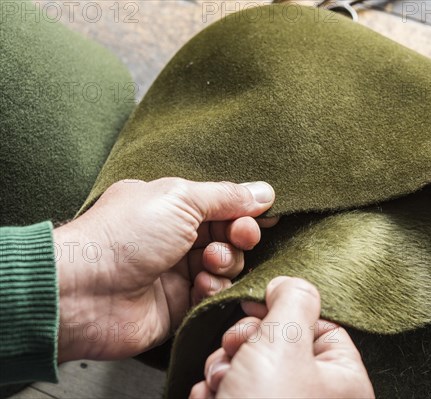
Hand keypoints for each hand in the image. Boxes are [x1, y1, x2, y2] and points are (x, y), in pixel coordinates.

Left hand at [54, 178, 275, 361]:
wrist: (86, 291)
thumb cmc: (124, 235)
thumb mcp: (180, 198)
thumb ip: (226, 197)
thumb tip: (263, 191)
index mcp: (171, 205)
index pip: (222, 206)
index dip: (245, 211)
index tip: (263, 215)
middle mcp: (176, 237)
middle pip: (230, 236)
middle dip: (240, 236)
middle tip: (240, 236)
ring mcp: (178, 272)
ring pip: (227, 266)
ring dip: (227, 262)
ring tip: (209, 262)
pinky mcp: (180, 304)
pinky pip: (214, 294)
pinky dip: (214, 288)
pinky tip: (201, 284)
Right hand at [190, 276, 374, 398]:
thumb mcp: (284, 345)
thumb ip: (293, 300)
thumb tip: (289, 284)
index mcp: (341, 380)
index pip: (317, 325)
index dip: (282, 312)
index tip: (256, 307)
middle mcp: (311, 398)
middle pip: (274, 344)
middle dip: (243, 344)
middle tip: (235, 353)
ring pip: (244, 367)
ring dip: (223, 370)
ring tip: (221, 386)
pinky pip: (227, 394)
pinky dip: (213, 396)